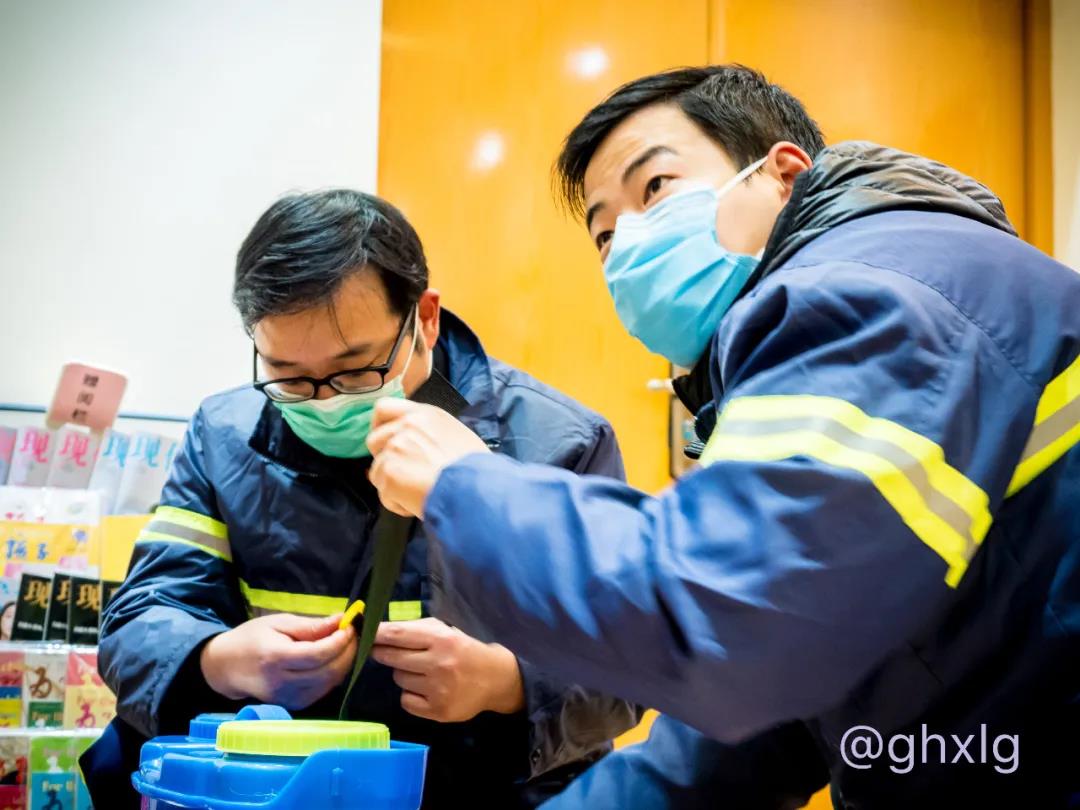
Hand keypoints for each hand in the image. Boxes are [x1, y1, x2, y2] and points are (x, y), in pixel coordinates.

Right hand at [200, 613, 355, 708]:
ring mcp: (288, 699)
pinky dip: (333, 674)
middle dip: (347, 651)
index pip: (318, 654)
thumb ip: (310, 625)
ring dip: (343, 663)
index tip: (349, 625)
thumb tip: (340, 620)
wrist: (226, 667)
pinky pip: (322, 690)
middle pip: (328, 671)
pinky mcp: (293, 705)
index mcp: (275, 658)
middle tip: (352, 634)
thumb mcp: (278, 622)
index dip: (340, 641)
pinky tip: (331, 659)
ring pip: (329, 683)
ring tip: (344, 644)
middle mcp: (282, 683)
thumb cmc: (251, 638)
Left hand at [367, 398, 489, 516]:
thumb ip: (429, 436)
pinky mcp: (389, 471)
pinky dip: (398, 504)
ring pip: (377, 471)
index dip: (379, 427)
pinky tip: (419, 504)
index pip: (384, 408)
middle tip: (403, 475)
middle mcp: (407, 425)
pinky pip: (383, 494)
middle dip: (383, 460)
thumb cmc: (476, 470)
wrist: (475, 489)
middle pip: (373, 440)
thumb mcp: (458, 438)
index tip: (385, 442)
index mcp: (425, 415)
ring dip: (393, 486)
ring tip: (419, 495)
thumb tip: (414, 450)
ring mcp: (395, 447)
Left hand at [371, 617, 524, 722]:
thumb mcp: (446, 632)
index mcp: (441, 640)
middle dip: (382, 653)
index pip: (398, 635)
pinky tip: (424, 689)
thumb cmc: (464, 650)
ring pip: (399, 679)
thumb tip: (381, 630)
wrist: (494, 679)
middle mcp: (439, 664)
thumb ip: (417, 630)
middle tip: (382, 651)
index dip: (377, 634)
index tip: (364, 633)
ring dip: (402, 674)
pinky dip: (410, 694)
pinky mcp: (437, 711)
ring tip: (419, 671)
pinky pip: (405, 700)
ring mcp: (438, 689)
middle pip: (392, 658)